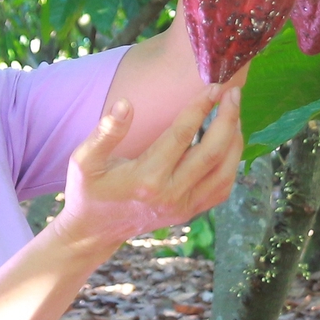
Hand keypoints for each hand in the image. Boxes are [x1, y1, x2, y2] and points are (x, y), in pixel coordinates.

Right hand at [52, 84, 244, 256]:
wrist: (94, 232)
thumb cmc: (89, 191)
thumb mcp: (84, 161)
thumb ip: (105, 133)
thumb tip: (126, 105)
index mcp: (146, 178)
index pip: (182, 135)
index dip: (200, 108)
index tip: (212, 87)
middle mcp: (171, 195)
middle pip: (212, 152)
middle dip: (228, 118)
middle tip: (233, 92)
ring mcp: (183, 207)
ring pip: (224, 172)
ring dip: (234, 140)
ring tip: (234, 112)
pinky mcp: (189, 213)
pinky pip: (222, 188)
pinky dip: (231, 163)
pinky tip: (229, 142)